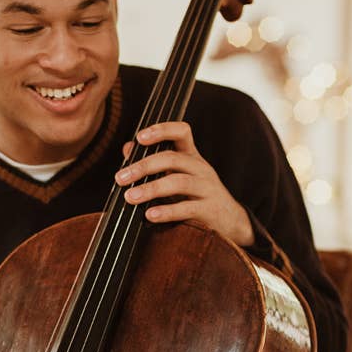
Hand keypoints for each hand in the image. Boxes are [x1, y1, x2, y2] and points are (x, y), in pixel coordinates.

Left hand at [115, 121, 254, 246]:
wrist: (231, 221)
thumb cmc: (196, 196)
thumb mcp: (176, 176)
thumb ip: (153, 163)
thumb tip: (127, 148)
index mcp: (191, 156)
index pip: (181, 131)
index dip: (161, 130)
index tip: (140, 137)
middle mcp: (201, 168)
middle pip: (171, 158)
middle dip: (143, 167)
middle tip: (120, 178)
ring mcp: (208, 188)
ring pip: (179, 182)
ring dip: (151, 189)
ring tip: (130, 197)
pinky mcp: (210, 210)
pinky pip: (188, 208)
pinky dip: (167, 211)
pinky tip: (150, 215)